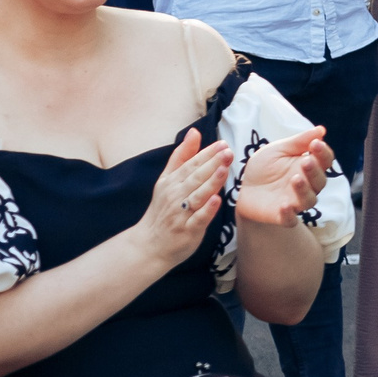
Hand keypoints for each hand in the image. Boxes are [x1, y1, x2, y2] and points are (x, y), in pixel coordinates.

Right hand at [131, 130, 229, 267]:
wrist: (149, 244)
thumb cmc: (163, 210)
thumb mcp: (167, 180)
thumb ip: (182, 156)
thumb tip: (194, 131)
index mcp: (172, 182)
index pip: (191, 165)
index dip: (207, 154)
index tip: (222, 144)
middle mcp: (176, 196)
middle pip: (196, 178)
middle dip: (212, 164)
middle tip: (227, 152)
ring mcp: (181, 214)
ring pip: (198, 196)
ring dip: (211, 182)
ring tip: (224, 169)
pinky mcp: (188, 231)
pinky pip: (198, 219)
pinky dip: (207, 210)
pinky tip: (217, 200)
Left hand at [234, 127, 330, 225]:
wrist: (243, 187)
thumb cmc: (265, 167)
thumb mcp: (279, 150)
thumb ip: (299, 141)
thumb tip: (321, 130)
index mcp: (309, 167)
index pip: (324, 161)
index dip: (323, 153)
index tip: (315, 143)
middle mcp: (307, 186)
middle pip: (320, 181)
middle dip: (315, 171)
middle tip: (306, 161)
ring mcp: (295, 202)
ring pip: (309, 200)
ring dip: (304, 190)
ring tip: (295, 179)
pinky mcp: (281, 216)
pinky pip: (290, 220)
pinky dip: (289, 215)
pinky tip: (285, 206)